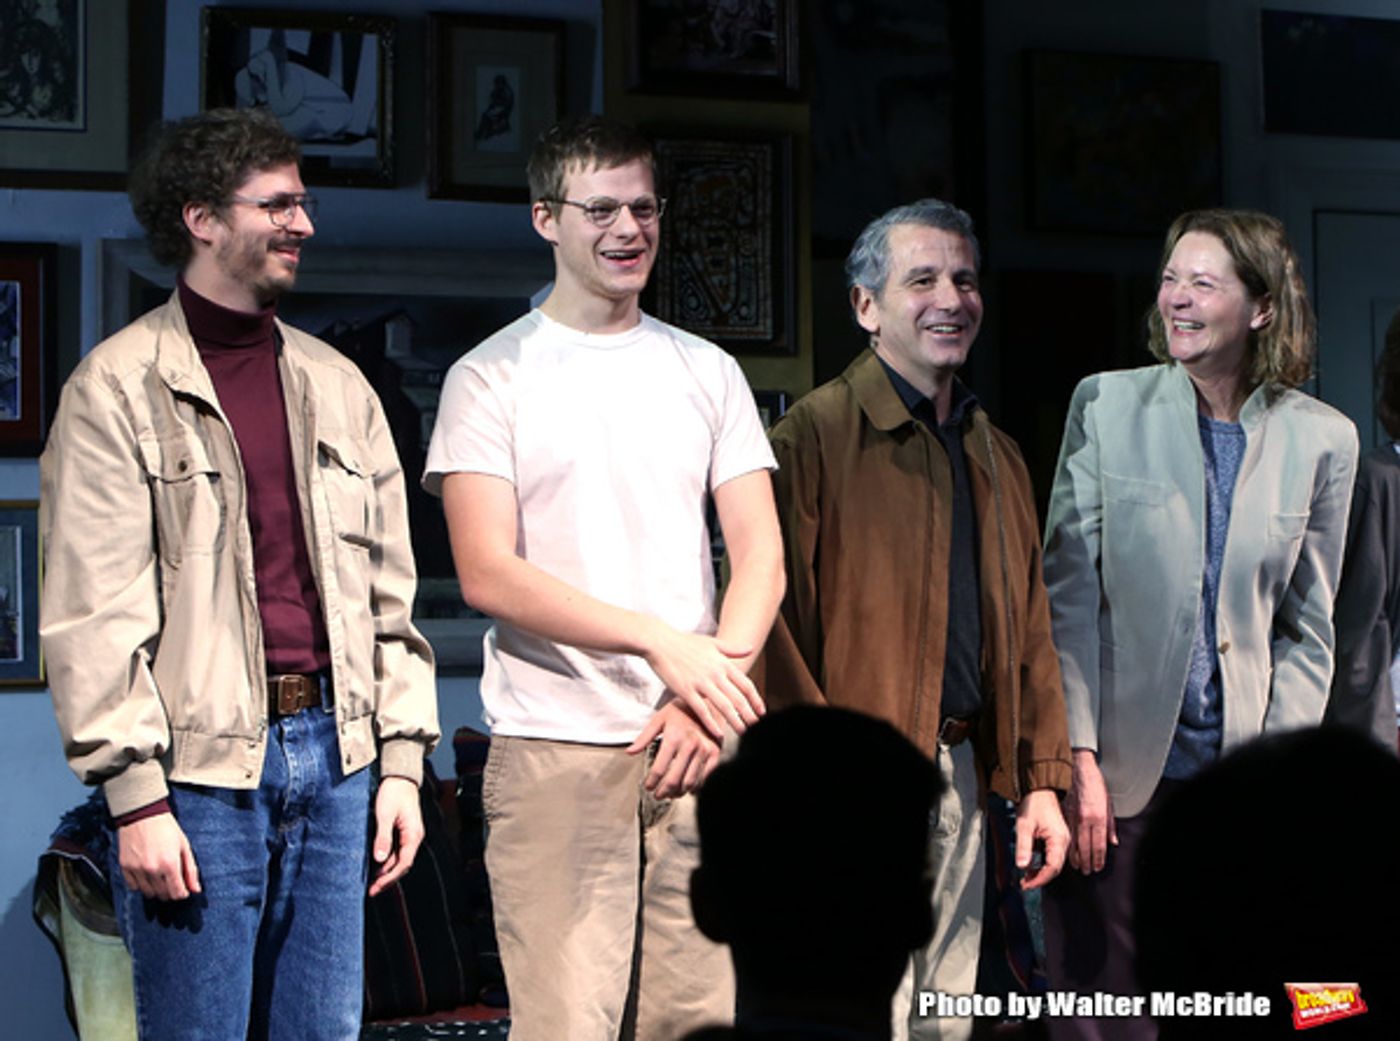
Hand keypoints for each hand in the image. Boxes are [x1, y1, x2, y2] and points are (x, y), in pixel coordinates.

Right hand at [117, 812, 200, 900]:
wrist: (143, 814)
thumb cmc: (166, 828)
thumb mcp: (184, 846)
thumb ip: (191, 870)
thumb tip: (196, 889)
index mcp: (170, 864)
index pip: (176, 893)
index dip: (182, 894)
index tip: (183, 890)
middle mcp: (152, 869)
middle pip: (163, 894)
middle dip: (170, 892)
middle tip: (172, 882)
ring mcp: (137, 869)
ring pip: (148, 893)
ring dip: (156, 890)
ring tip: (160, 878)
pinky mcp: (125, 867)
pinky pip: (133, 887)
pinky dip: (141, 885)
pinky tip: (147, 876)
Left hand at [368, 776, 424, 897]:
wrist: (400, 777)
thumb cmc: (393, 793)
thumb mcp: (385, 814)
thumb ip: (383, 837)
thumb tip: (379, 860)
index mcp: (413, 834)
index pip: (404, 863)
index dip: (390, 878)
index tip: (376, 887)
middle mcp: (414, 837)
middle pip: (402, 864)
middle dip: (387, 879)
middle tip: (371, 891)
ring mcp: (409, 835)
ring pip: (399, 859)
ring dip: (386, 871)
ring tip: (370, 883)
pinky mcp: (402, 832)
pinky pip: (396, 851)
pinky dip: (386, 861)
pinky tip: (375, 866)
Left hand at [627, 701, 723, 798]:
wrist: (706, 701)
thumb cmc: (681, 710)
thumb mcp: (659, 719)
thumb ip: (644, 737)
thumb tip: (629, 752)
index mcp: (674, 738)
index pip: (659, 769)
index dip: (651, 782)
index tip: (647, 786)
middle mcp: (690, 745)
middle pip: (674, 779)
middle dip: (663, 791)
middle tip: (657, 795)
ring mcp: (704, 750)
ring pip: (690, 782)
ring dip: (678, 792)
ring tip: (671, 794)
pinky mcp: (715, 753)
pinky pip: (705, 777)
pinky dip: (696, 787)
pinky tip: (688, 789)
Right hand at [641, 623, 762, 740]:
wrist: (659, 642)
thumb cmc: (685, 642)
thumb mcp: (711, 642)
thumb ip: (732, 649)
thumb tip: (752, 648)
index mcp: (722, 663)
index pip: (746, 684)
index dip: (756, 700)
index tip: (762, 711)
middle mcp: (715, 673)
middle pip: (738, 698)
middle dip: (749, 715)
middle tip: (757, 727)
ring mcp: (700, 682)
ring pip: (724, 706)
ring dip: (735, 721)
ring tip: (742, 732)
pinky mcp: (685, 690)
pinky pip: (701, 710)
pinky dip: (711, 723)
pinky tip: (718, 733)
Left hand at [1015, 788, 1069, 890]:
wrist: (1039, 788)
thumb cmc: (1033, 802)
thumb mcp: (1024, 825)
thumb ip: (1023, 847)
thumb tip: (1022, 866)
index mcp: (1059, 839)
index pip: (1053, 867)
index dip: (1040, 879)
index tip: (1027, 885)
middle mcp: (1065, 841)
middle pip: (1055, 868)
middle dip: (1040, 879)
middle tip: (1024, 884)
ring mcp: (1063, 839)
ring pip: (1054, 863)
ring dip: (1041, 872)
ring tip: (1025, 877)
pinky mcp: (1058, 838)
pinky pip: (1053, 856)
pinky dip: (1043, 864)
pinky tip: (1031, 866)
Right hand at [1065, 748, 1116, 873]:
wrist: (1078, 769)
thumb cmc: (1095, 784)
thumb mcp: (1109, 804)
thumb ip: (1111, 825)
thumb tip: (1113, 842)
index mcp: (1098, 817)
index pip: (1099, 844)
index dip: (1099, 858)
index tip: (1098, 867)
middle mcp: (1085, 819)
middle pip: (1086, 847)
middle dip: (1087, 862)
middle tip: (1088, 872)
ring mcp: (1073, 817)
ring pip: (1074, 842)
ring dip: (1076, 857)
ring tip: (1078, 867)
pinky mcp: (1064, 814)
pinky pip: (1066, 834)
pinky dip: (1067, 846)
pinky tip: (1067, 852)